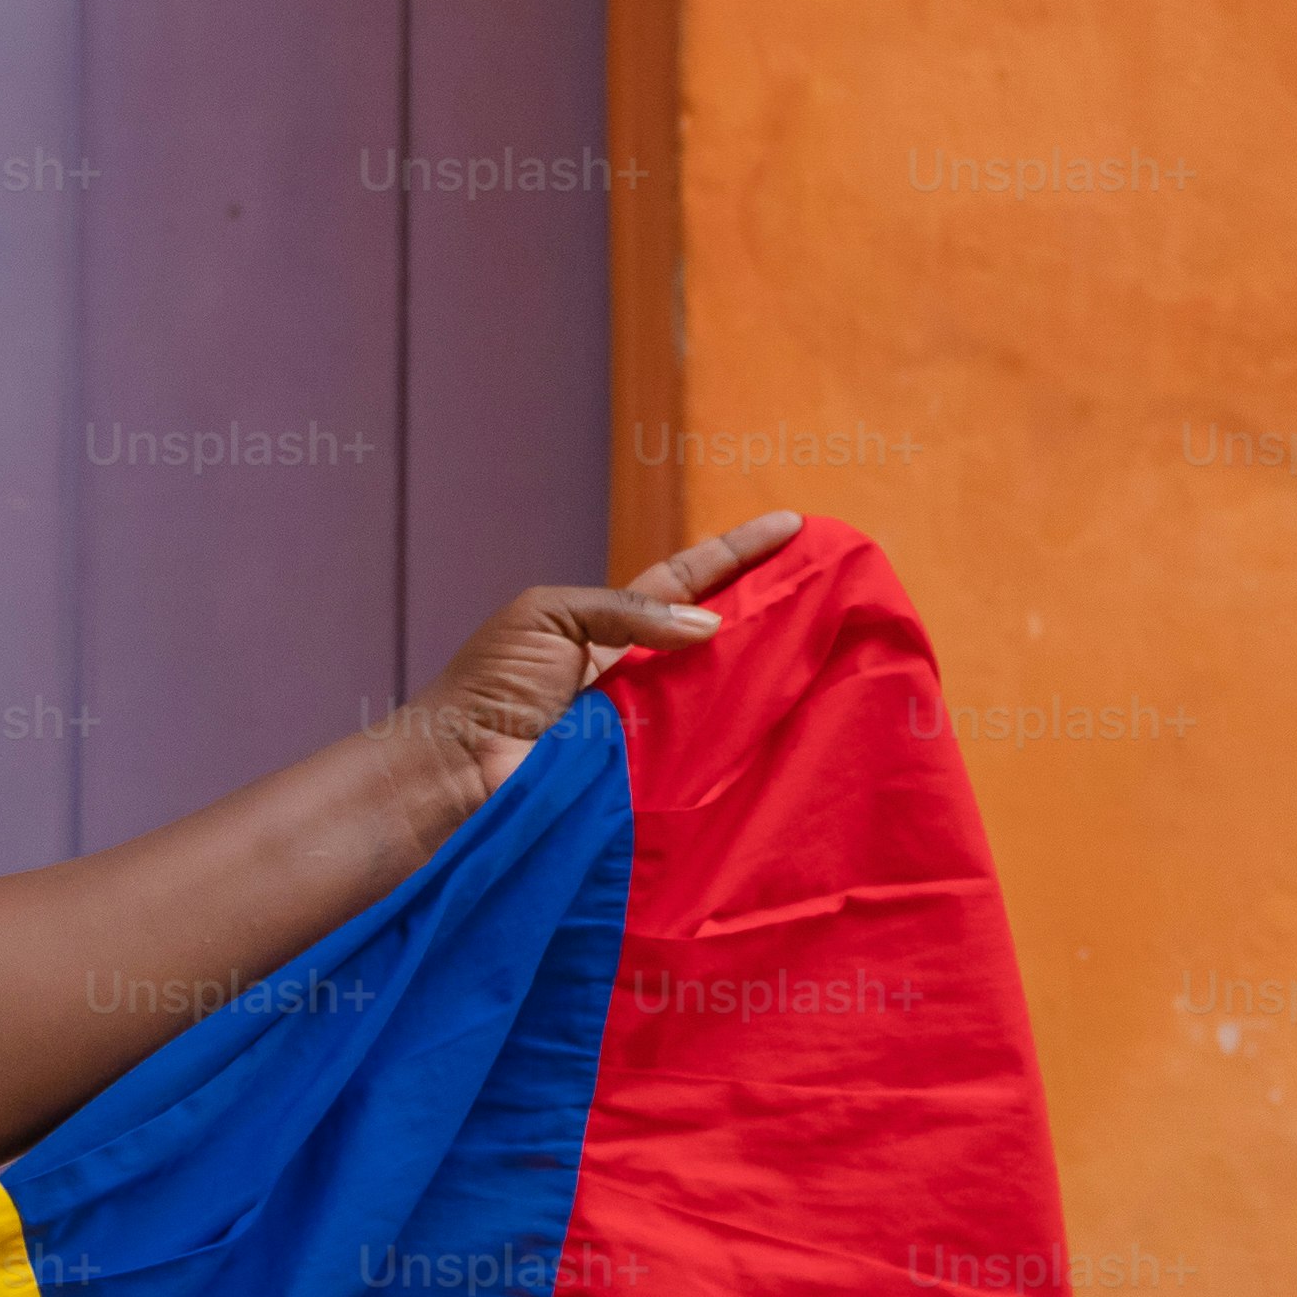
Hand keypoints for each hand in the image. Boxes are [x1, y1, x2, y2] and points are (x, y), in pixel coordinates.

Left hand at [393, 510, 809, 822]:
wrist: (459, 767)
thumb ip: (626, 611)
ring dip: (776, 667)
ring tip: (837, 634)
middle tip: (836, 578)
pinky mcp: (661, 772)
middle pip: (723, 634)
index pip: (687, 580)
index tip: (792, 525)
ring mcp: (657, 723)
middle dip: (776, 606)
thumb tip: (709, 626)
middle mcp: (644, 673)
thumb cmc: (489, 686)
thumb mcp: (548, 617)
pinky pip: (713, 748)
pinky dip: (750, 733)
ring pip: (729, 691)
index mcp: (611, 626)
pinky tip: (795, 714)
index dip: (737, 554)